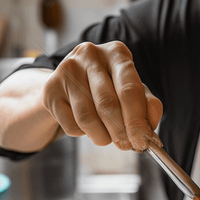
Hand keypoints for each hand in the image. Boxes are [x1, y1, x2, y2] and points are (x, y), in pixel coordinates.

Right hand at [41, 41, 162, 150]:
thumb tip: (149, 129)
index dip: (137, 120)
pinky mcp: (51, 89)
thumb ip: (147, 106)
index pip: (129, 90)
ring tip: (107, 138)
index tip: (143, 141)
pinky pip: (71, 124)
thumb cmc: (110, 88)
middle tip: (127, 146)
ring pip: (87, 117)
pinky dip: (83, 134)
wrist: (72, 85)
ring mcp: (67, 70)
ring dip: (102, 137)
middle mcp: (90, 54)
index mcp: (117, 53)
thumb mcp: (132, 91)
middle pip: (108, 104)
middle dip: (120, 132)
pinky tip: (87, 126)